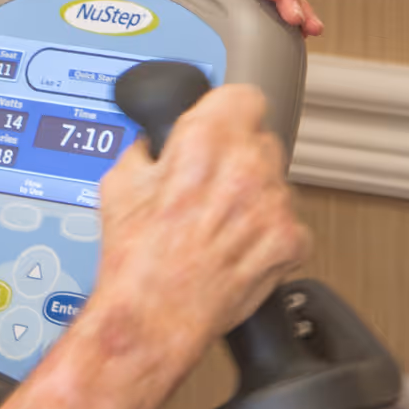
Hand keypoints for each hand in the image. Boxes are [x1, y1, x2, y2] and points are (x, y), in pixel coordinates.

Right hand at [94, 83, 306, 377]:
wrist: (154, 314)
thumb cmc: (136, 258)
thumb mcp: (118, 184)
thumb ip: (147, 151)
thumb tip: (154, 147)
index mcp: (203, 141)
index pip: (241, 95)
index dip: (225, 111)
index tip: (218, 123)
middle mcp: (246, 167)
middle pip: (260, 139)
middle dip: (236, 156)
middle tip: (208, 184)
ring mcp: (273, 205)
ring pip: (276, 182)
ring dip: (253, 196)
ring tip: (217, 224)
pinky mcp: (290, 241)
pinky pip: (288, 224)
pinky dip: (267, 234)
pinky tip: (235, 247)